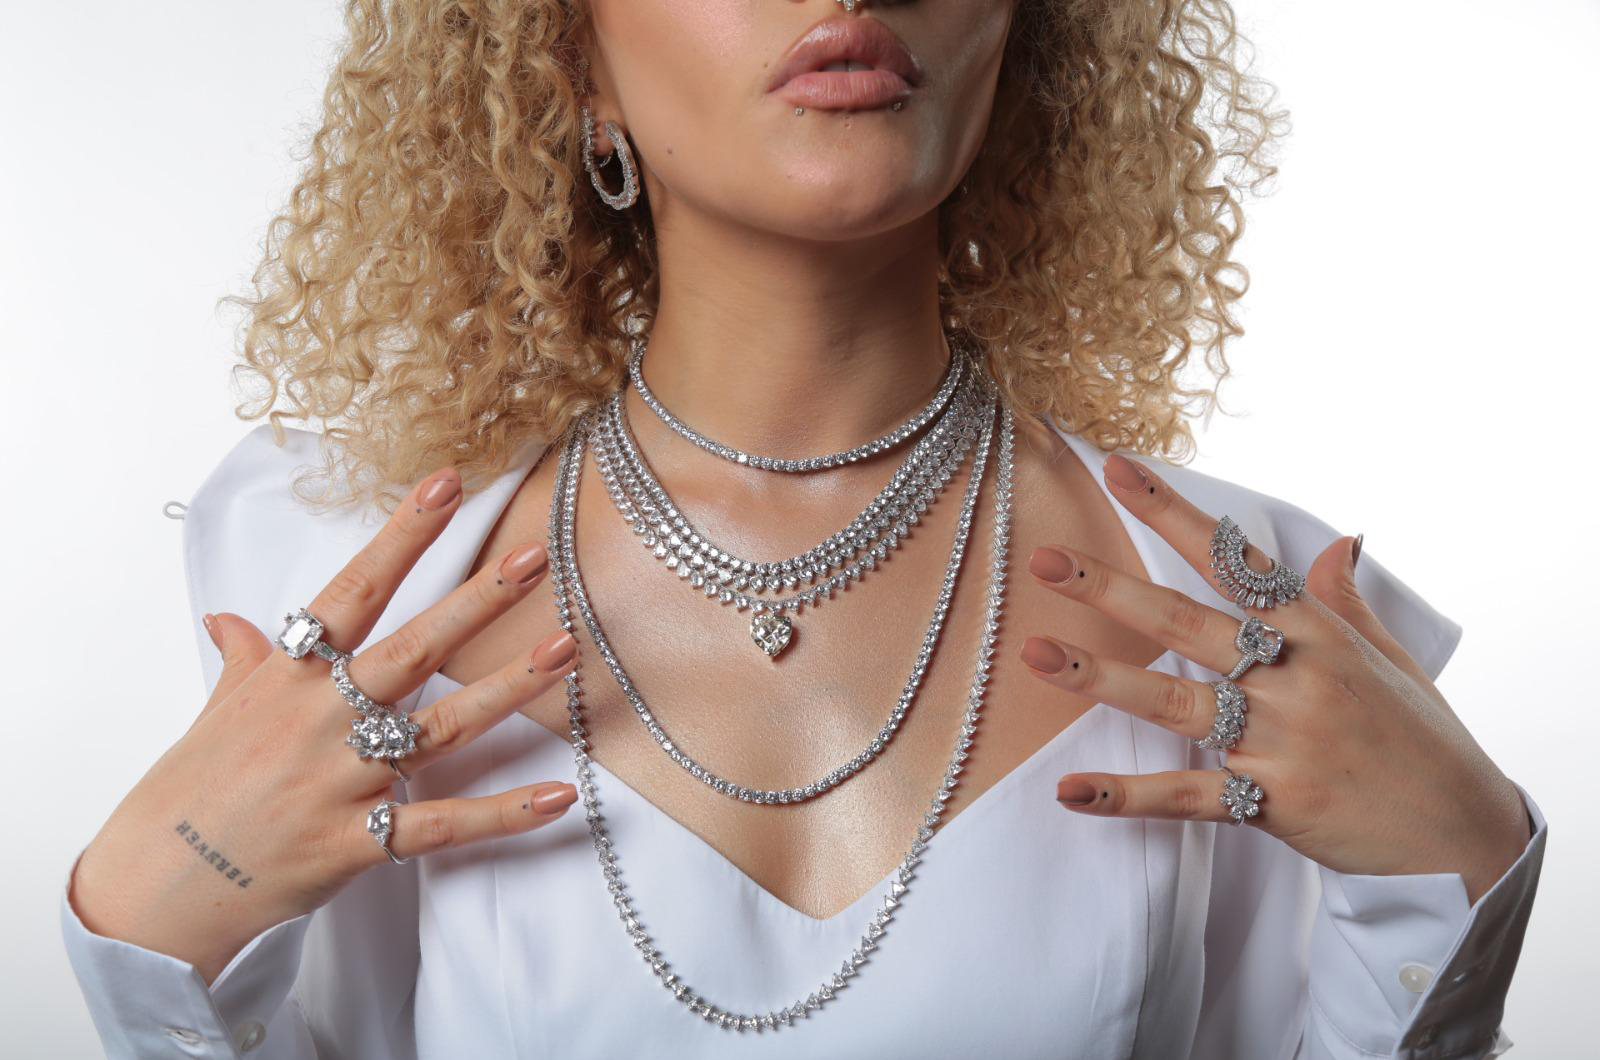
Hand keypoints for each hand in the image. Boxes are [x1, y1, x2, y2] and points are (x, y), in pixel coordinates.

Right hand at [69, 466, 579, 983]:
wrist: (160, 881)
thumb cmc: (194, 787)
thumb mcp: (218, 709)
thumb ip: (247, 661)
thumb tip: (232, 619)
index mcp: (289, 677)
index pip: (355, 590)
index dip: (403, 535)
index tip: (448, 483)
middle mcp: (320, 720)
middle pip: (412, 648)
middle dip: (476, 600)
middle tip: (536, 556)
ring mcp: (342, 781)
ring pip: (441, 728)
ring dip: (507, 688)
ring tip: (565, 647)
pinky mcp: (357, 841)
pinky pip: (442, 824)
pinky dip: (503, 814)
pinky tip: (560, 794)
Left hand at [1020, 453, 1530, 904]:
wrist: (1465, 833)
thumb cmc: (1422, 738)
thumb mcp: (1390, 657)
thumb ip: (1345, 601)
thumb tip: (1340, 540)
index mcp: (1319, 632)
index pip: (1232, 560)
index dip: (1172, 514)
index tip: (1117, 472)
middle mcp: (1294, 678)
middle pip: (1185, 622)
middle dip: (1110, 587)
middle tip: (1044, 559)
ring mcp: (1281, 741)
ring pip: (1174, 702)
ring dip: (1099, 677)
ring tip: (1034, 653)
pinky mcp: (1274, 803)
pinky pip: (1187, 796)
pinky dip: (1127, 796)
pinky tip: (1072, 790)